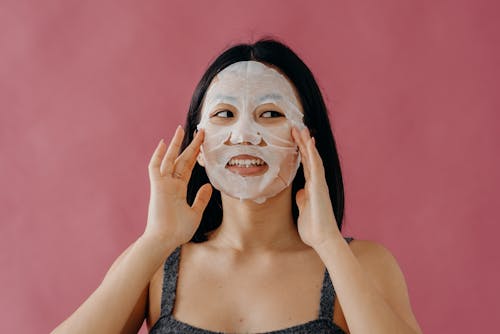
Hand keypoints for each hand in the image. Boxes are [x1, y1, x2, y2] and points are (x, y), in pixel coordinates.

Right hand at [144, 126, 211, 245]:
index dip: (195, 154)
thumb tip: (209, 185)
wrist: (165, 240)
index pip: (188, 166)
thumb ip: (201, 198)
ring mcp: (163, 184)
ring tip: (181, 129)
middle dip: (190, 145)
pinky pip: (155, 168)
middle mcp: (170, 184)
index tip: (203, 142)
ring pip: (169, 159)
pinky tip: (164, 143)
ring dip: (175, 144)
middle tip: (200, 131)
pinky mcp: (157, 187)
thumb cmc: (178, 230)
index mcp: (179, 189)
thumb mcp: (195, 213)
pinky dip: (158, 155)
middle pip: (181, 159)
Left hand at [291, 127, 340, 248]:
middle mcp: (316, 182)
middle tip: (295, 127)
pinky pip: (315, 166)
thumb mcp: (303, 209)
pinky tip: (309, 142)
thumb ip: (302, 199)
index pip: (305, 164)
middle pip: (309, 158)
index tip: (293, 138)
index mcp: (311, 187)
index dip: (300, 151)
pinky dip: (312, 153)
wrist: (322, 239)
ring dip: (307, 143)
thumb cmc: (313, 227)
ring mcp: (318, 184)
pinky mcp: (319, 187)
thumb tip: (299, 192)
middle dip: (302, 143)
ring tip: (301, 129)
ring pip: (313, 158)